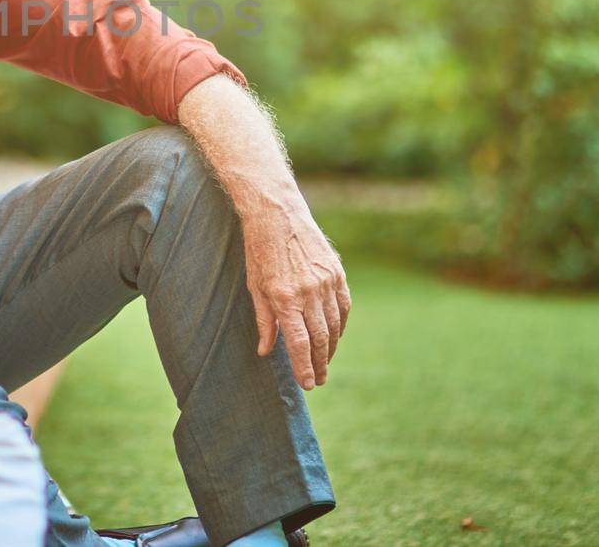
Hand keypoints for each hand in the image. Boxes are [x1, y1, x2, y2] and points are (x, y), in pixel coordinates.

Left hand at [241, 204, 350, 389]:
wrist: (277, 214)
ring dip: (330, 348)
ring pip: (334, 325)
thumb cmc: (260, 251)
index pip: (299, 342)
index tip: (308, 384)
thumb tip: (266, 351)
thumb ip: (264, 321)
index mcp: (285, 297)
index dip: (304, 367)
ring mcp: (326, 281)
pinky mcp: (337, 273)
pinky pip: (343, 307)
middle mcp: (309, 291)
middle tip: (318, 380)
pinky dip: (340, 325)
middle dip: (319, 364)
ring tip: (324, 363)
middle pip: (320, 339)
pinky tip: (334, 336)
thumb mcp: (255, 287)